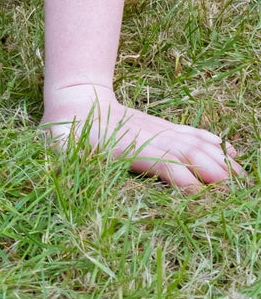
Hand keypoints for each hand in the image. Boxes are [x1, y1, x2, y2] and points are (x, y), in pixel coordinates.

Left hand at [40, 83, 245, 190]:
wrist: (74, 98)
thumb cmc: (62, 131)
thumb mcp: (56, 146)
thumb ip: (60, 155)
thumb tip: (57, 167)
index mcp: (129, 149)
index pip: (168, 168)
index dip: (187, 185)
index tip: (201, 201)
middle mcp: (151, 138)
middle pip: (192, 156)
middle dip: (217, 176)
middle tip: (236, 195)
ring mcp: (159, 130)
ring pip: (198, 144)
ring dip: (222, 162)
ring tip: (243, 182)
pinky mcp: (162, 127)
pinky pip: (195, 134)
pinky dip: (216, 144)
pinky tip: (233, 157)